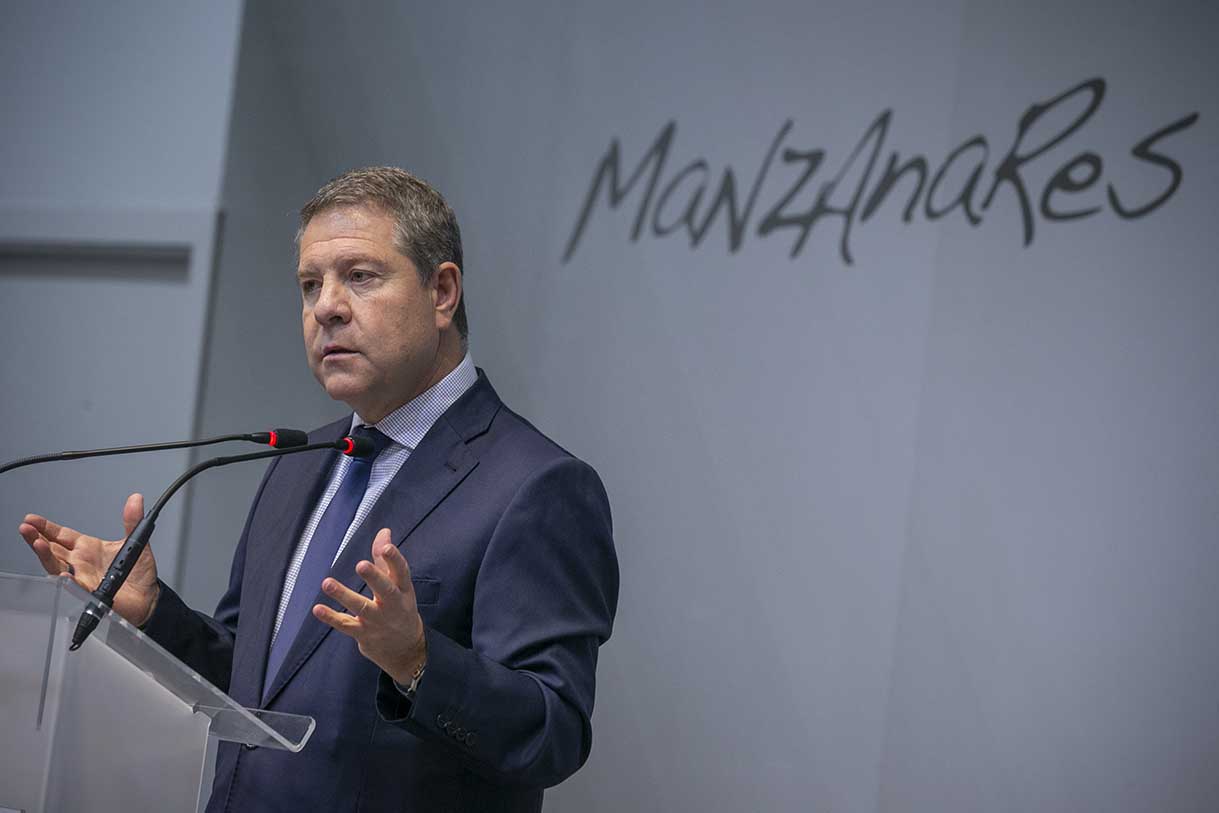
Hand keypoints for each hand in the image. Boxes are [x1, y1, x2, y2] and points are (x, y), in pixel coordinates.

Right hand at [18, 493, 160, 626]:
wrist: (147, 596)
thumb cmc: (137, 572)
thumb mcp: (135, 542)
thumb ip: (133, 521)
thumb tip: (136, 499)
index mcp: (88, 548)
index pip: (62, 536)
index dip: (47, 527)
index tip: (32, 519)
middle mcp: (80, 562)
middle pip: (53, 549)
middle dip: (37, 538)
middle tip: (26, 527)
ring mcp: (82, 577)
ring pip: (57, 566)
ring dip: (46, 555)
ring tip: (37, 543)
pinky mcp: (89, 592)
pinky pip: (75, 587)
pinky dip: (67, 581)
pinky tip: (62, 574)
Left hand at [313, 528, 426, 684]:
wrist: (406, 650)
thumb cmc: (400, 609)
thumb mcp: (399, 585)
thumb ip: (386, 559)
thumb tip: (383, 531)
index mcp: (404, 590)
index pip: (402, 572)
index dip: (394, 559)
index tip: (386, 547)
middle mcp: (393, 605)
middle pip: (385, 590)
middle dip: (374, 577)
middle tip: (361, 565)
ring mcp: (378, 621)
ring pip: (361, 607)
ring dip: (343, 595)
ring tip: (327, 582)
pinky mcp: (363, 634)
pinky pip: (345, 625)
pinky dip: (331, 617)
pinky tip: (317, 608)